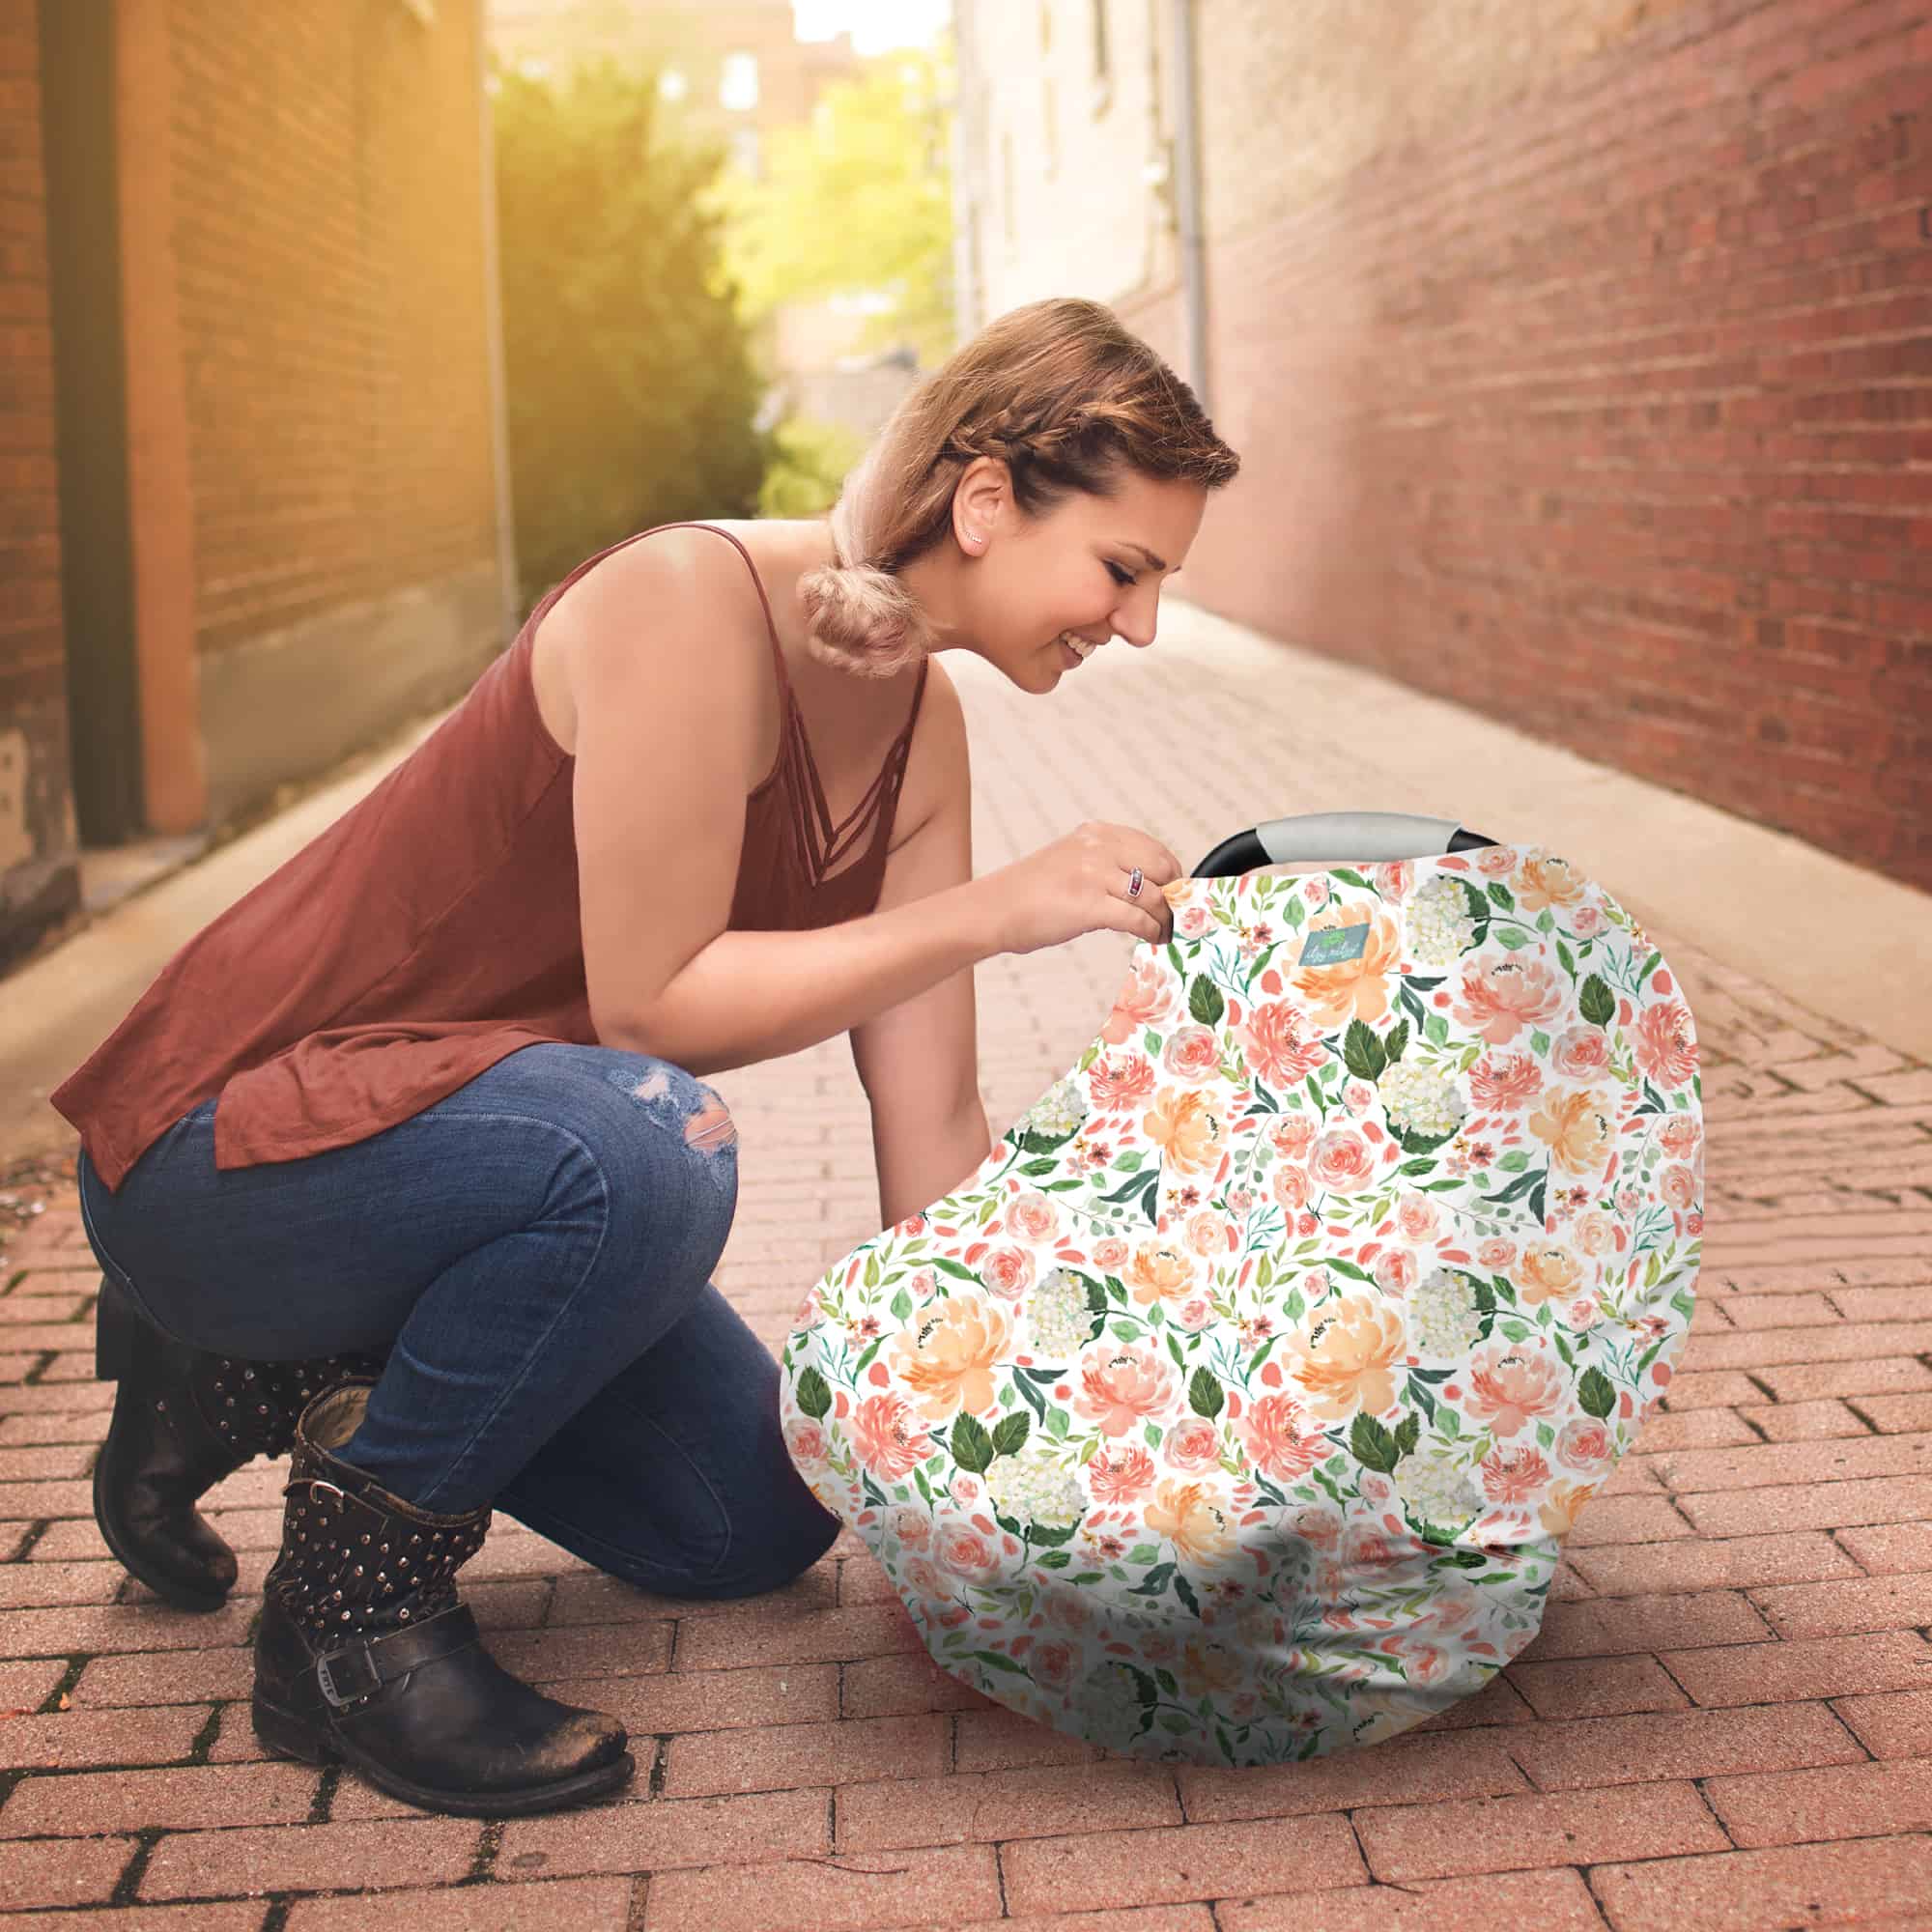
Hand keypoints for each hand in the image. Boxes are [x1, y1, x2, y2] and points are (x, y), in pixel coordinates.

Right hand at [983, 820, 1183, 955]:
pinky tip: (1151, 938)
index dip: (1171, 873)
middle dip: (1173, 895)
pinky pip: (1137, 919)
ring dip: (1165, 918)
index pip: (1153, 848)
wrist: (993, 910)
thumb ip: (1104, 863)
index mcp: (1096, 834)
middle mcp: (1098, 848)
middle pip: (1161, 868)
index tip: (1174, 893)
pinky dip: (1150, 931)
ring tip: (1165, 932)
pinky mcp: (1090, 906)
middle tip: (1174, 914)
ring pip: (1153, 896)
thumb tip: (1144, 884)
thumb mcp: (1070, 860)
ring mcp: (1095, 876)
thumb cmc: (1028, 892)